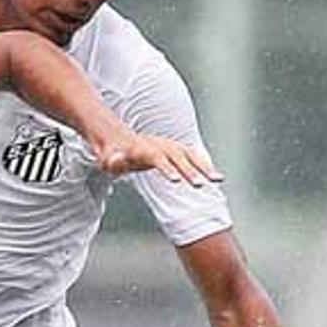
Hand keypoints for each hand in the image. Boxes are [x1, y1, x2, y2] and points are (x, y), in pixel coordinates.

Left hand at [92, 129, 221, 187]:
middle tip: (200, 186)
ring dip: (204, 168)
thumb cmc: (111, 155)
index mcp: (143, 149)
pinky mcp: (175, 149)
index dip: (167, 169)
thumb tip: (114, 161)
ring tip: (218, 181)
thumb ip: (113, 162)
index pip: (157, 158)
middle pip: (177, 158)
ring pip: (189, 155)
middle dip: (190, 172)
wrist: (119, 140)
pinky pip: (193, 156)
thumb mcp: (108, 160)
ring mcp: (169, 146)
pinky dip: (204, 165)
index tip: (177, 181)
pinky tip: (216, 176)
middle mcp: (159, 145)